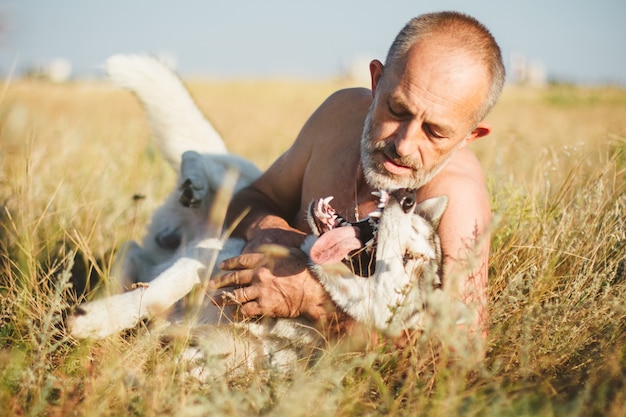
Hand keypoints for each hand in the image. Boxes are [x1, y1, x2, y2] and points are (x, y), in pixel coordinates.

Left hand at [209, 247, 333, 321]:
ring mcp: (260, 291)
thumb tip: (281, 246)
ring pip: (236, 295)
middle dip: (220, 282)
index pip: (241, 260)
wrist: (313, 289)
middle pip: (234, 278)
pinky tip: (233, 314)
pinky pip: (247, 310)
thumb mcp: (291, 253)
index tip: (221, 266)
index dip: (230, 264)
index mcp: (264, 260)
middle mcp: (258, 275)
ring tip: (213, 301)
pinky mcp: (265, 306)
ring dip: (223, 299)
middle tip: (209, 285)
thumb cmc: (306, 269)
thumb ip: (280, 252)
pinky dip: (239, 312)